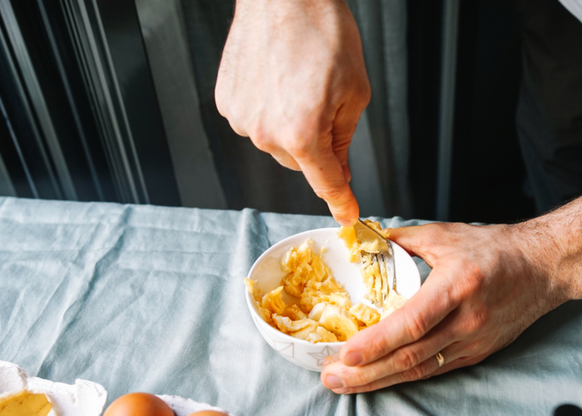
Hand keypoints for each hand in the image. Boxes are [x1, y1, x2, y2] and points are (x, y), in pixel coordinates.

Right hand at [215, 0, 369, 225]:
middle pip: (299, 161)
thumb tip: (337, 172)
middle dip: (315, 144)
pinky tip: (276, 80)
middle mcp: (267, 134)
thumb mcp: (354, 92)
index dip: (340, 201)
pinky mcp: (227, 103)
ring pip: (275, 142)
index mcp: (302, 134)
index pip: (325, 183)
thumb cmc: (323, 33)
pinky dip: (268, 110)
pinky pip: (255, 121)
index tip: (346, 215)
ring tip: (298, 83)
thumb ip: (343, 141)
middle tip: (324, 104)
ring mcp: (242, 119)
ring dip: (289, 125)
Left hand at [320, 222, 569, 392]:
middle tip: (331, 379)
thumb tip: (367, 239)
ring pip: (421, 370)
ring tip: (346, 386)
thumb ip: (403, 238)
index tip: (346, 355)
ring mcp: (474, 342)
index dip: (377, 344)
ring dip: (380, 381)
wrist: (544, 268)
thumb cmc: (497, 249)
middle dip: (366, 374)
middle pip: (410, 357)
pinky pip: (436, 370)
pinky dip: (405, 376)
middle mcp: (466, 320)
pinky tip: (380, 380)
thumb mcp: (447, 234)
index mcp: (456, 286)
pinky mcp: (478, 353)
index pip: (411, 323)